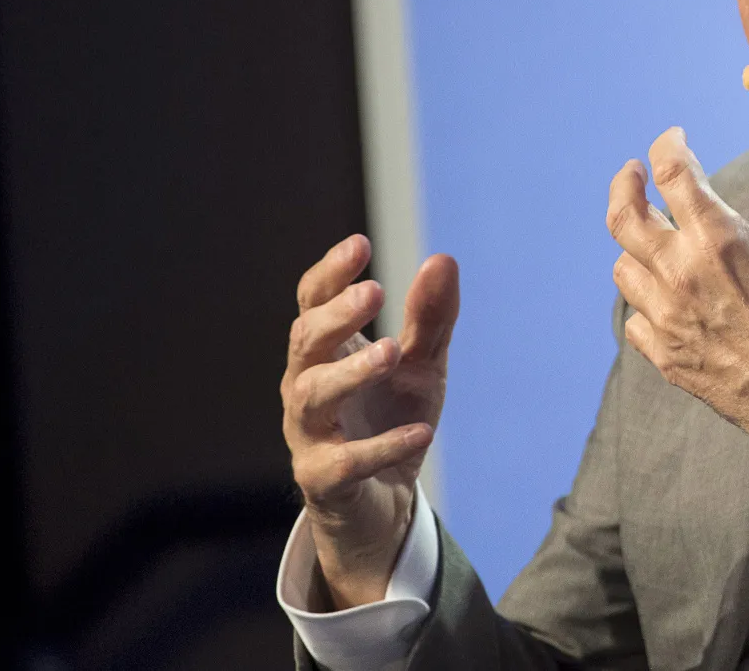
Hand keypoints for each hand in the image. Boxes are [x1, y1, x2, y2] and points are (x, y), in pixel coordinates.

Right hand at [280, 235, 459, 607]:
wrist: (384, 503)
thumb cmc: (391, 418)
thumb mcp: (421, 365)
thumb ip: (430, 318)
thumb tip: (443, 260)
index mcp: (326, 351)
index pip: (312, 302)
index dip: (330, 274)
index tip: (360, 245)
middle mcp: (307, 386)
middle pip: (305, 342)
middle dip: (336, 315)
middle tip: (374, 292)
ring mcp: (309, 434)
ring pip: (313, 396)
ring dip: (350, 371)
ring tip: (390, 352)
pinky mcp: (324, 480)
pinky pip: (344, 462)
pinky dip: (382, 446)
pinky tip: (422, 433)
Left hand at [607, 114, 748, 510]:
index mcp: (719, 239)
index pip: (671, 172)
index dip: (668, 145)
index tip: (674, 138)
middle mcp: (681, 275)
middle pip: (624, 216)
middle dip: (625, 184)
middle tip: (633, 172)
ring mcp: (668, 319)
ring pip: (623, 268)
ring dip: (633, 245)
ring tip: (650, 235)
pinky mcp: (667, 356)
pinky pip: (634, 320)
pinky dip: (642, 300)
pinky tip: (662, 295)